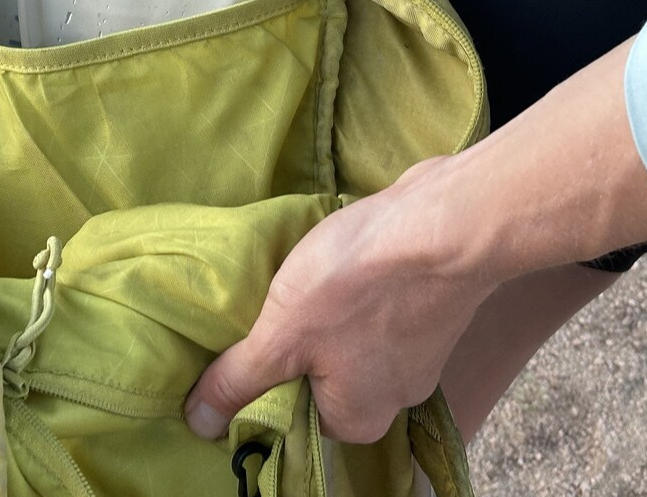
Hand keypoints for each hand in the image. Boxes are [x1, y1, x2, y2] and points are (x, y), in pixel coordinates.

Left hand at [184, 160, 499, 443]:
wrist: (449, 222)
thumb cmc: (360, 284)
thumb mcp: (282, 335)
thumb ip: (239, 381)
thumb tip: (198, 424)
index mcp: (356, 419)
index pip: (289, 413)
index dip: (258, 378)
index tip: (241, 338)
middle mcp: (392, 397)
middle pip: (320, 376)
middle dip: (293, 340)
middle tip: (270, 302)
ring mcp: (418, 352)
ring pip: (348, 339)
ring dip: (324, 311)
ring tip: (306, 276)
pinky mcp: (428, 308)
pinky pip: (375, 310)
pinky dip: (356, 290)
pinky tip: (343, 261)